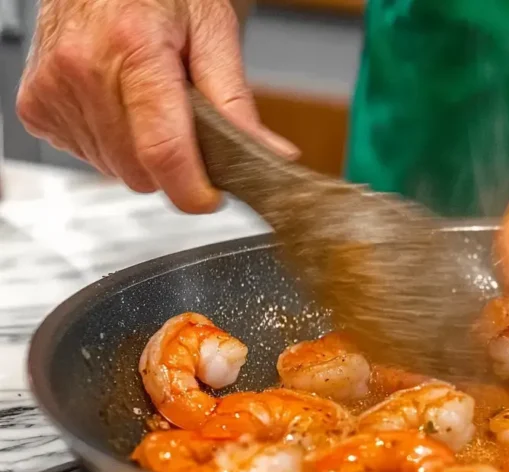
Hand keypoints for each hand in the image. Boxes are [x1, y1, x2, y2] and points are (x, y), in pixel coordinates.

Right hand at [17, 0, 297, 212]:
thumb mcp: (212, 31)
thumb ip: (237, 101)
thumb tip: (268, 155)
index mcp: (133, 49)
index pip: (163, 150)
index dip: (194, 189)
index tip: (212, 198)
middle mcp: (83, 70)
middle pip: (141, 172)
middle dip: (172, 164)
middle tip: (183, 124)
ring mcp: (54, 91)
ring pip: (115, 171)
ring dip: (140, 153)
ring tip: (145, 104)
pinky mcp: (36, 108)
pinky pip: (88, 158)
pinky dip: (111, 144)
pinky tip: (117, 106)